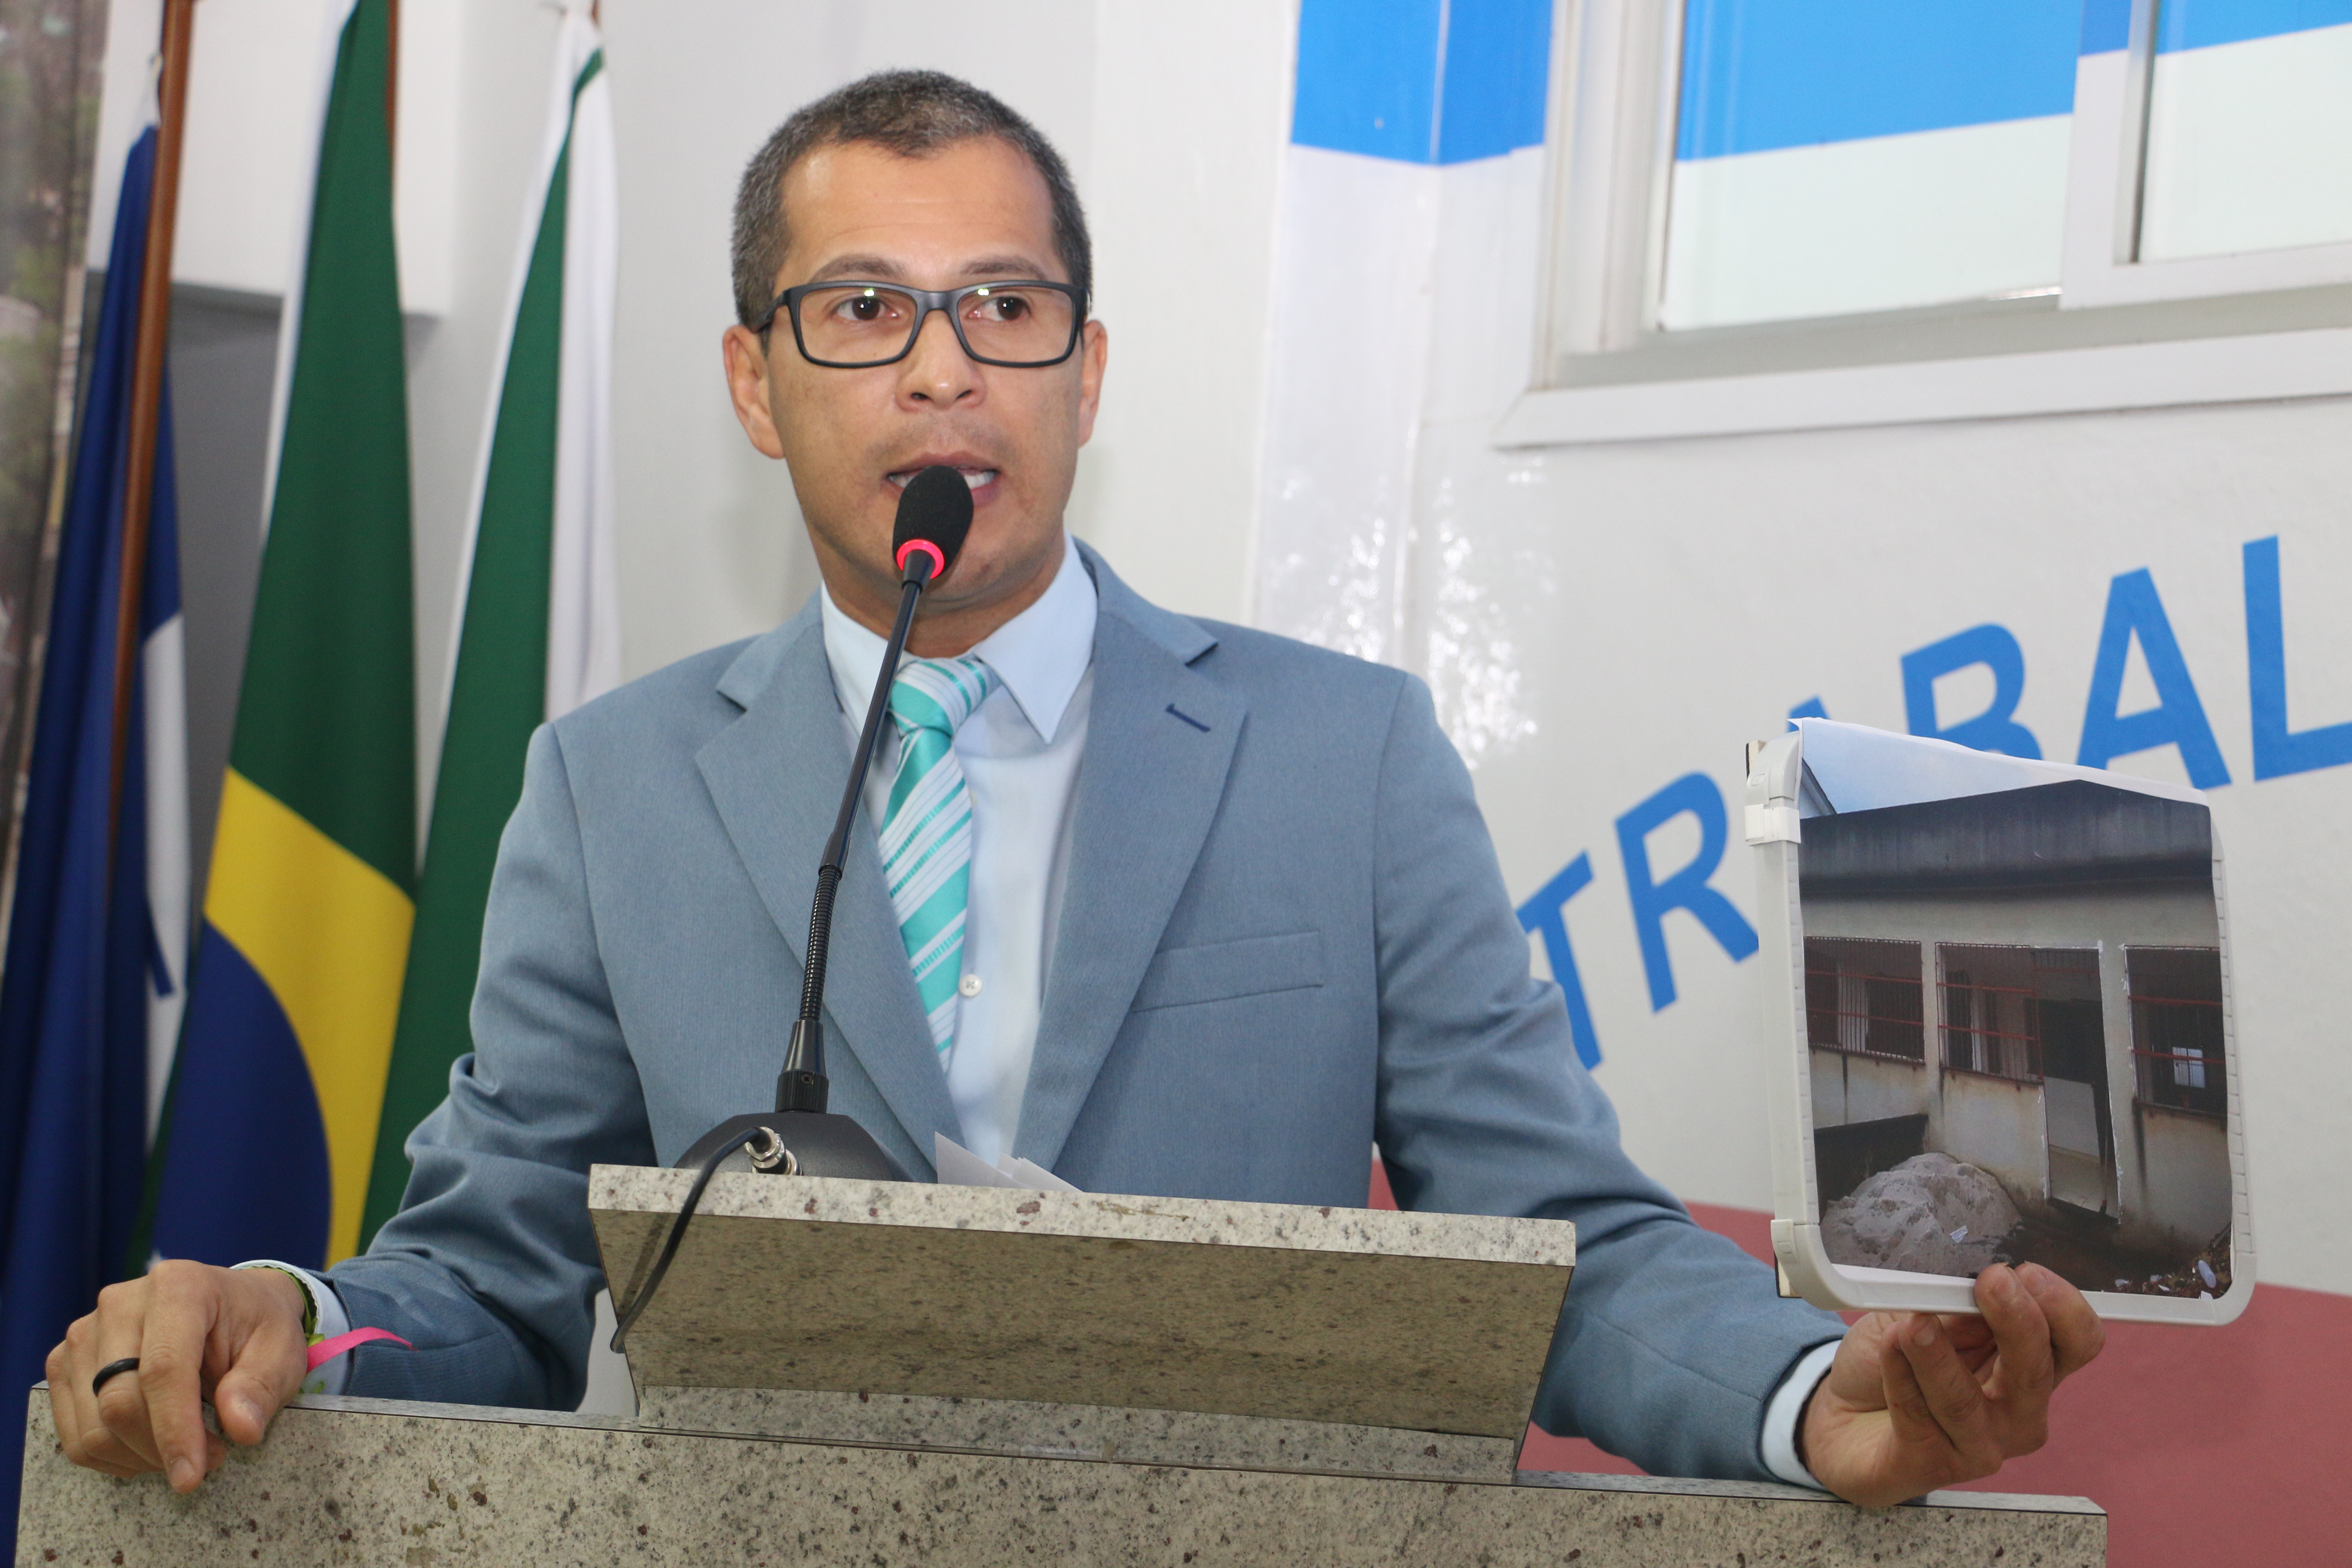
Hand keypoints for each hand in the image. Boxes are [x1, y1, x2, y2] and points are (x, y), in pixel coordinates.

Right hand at [44, 1261, 310, 1491]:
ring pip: (93, 1426)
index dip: (174, 1430)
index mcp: (178, 1287)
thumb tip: (241, 1430)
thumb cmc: (256, 1327)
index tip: (190, 1478)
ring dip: (140, 1457)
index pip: (163, 1370)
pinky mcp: (66, 1363)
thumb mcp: (281, 1350)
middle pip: (119, 1402)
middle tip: (212, 1457)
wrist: (230, 1304)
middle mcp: (120, 1303)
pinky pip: (75, 1435)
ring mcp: (85, 1333)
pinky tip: (153, 1443)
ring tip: (188, 1447)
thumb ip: (262, 1386)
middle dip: (162, 1448)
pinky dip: (114, 1456)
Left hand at [1799, 1262, 2104, 1508]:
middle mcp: (2018, 1411)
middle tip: (1992, 1282)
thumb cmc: (1897, 1358)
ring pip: (1966, 1400)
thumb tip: (1986, 1281)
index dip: (2062, 1307)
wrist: (1842, 1413)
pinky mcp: (1932, 1466)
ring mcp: (1980, 1445)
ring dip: (1937, 1354)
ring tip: (1913, 1322)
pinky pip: (1918, 1418)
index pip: (2078, 1340)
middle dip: (2017, 1322)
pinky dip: (1900, 1376)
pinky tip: (1889, 1347)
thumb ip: (1960, 1306)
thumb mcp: (1928, 1314)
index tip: (2024, 1272)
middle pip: (2039, 1372)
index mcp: (2031, 1365)